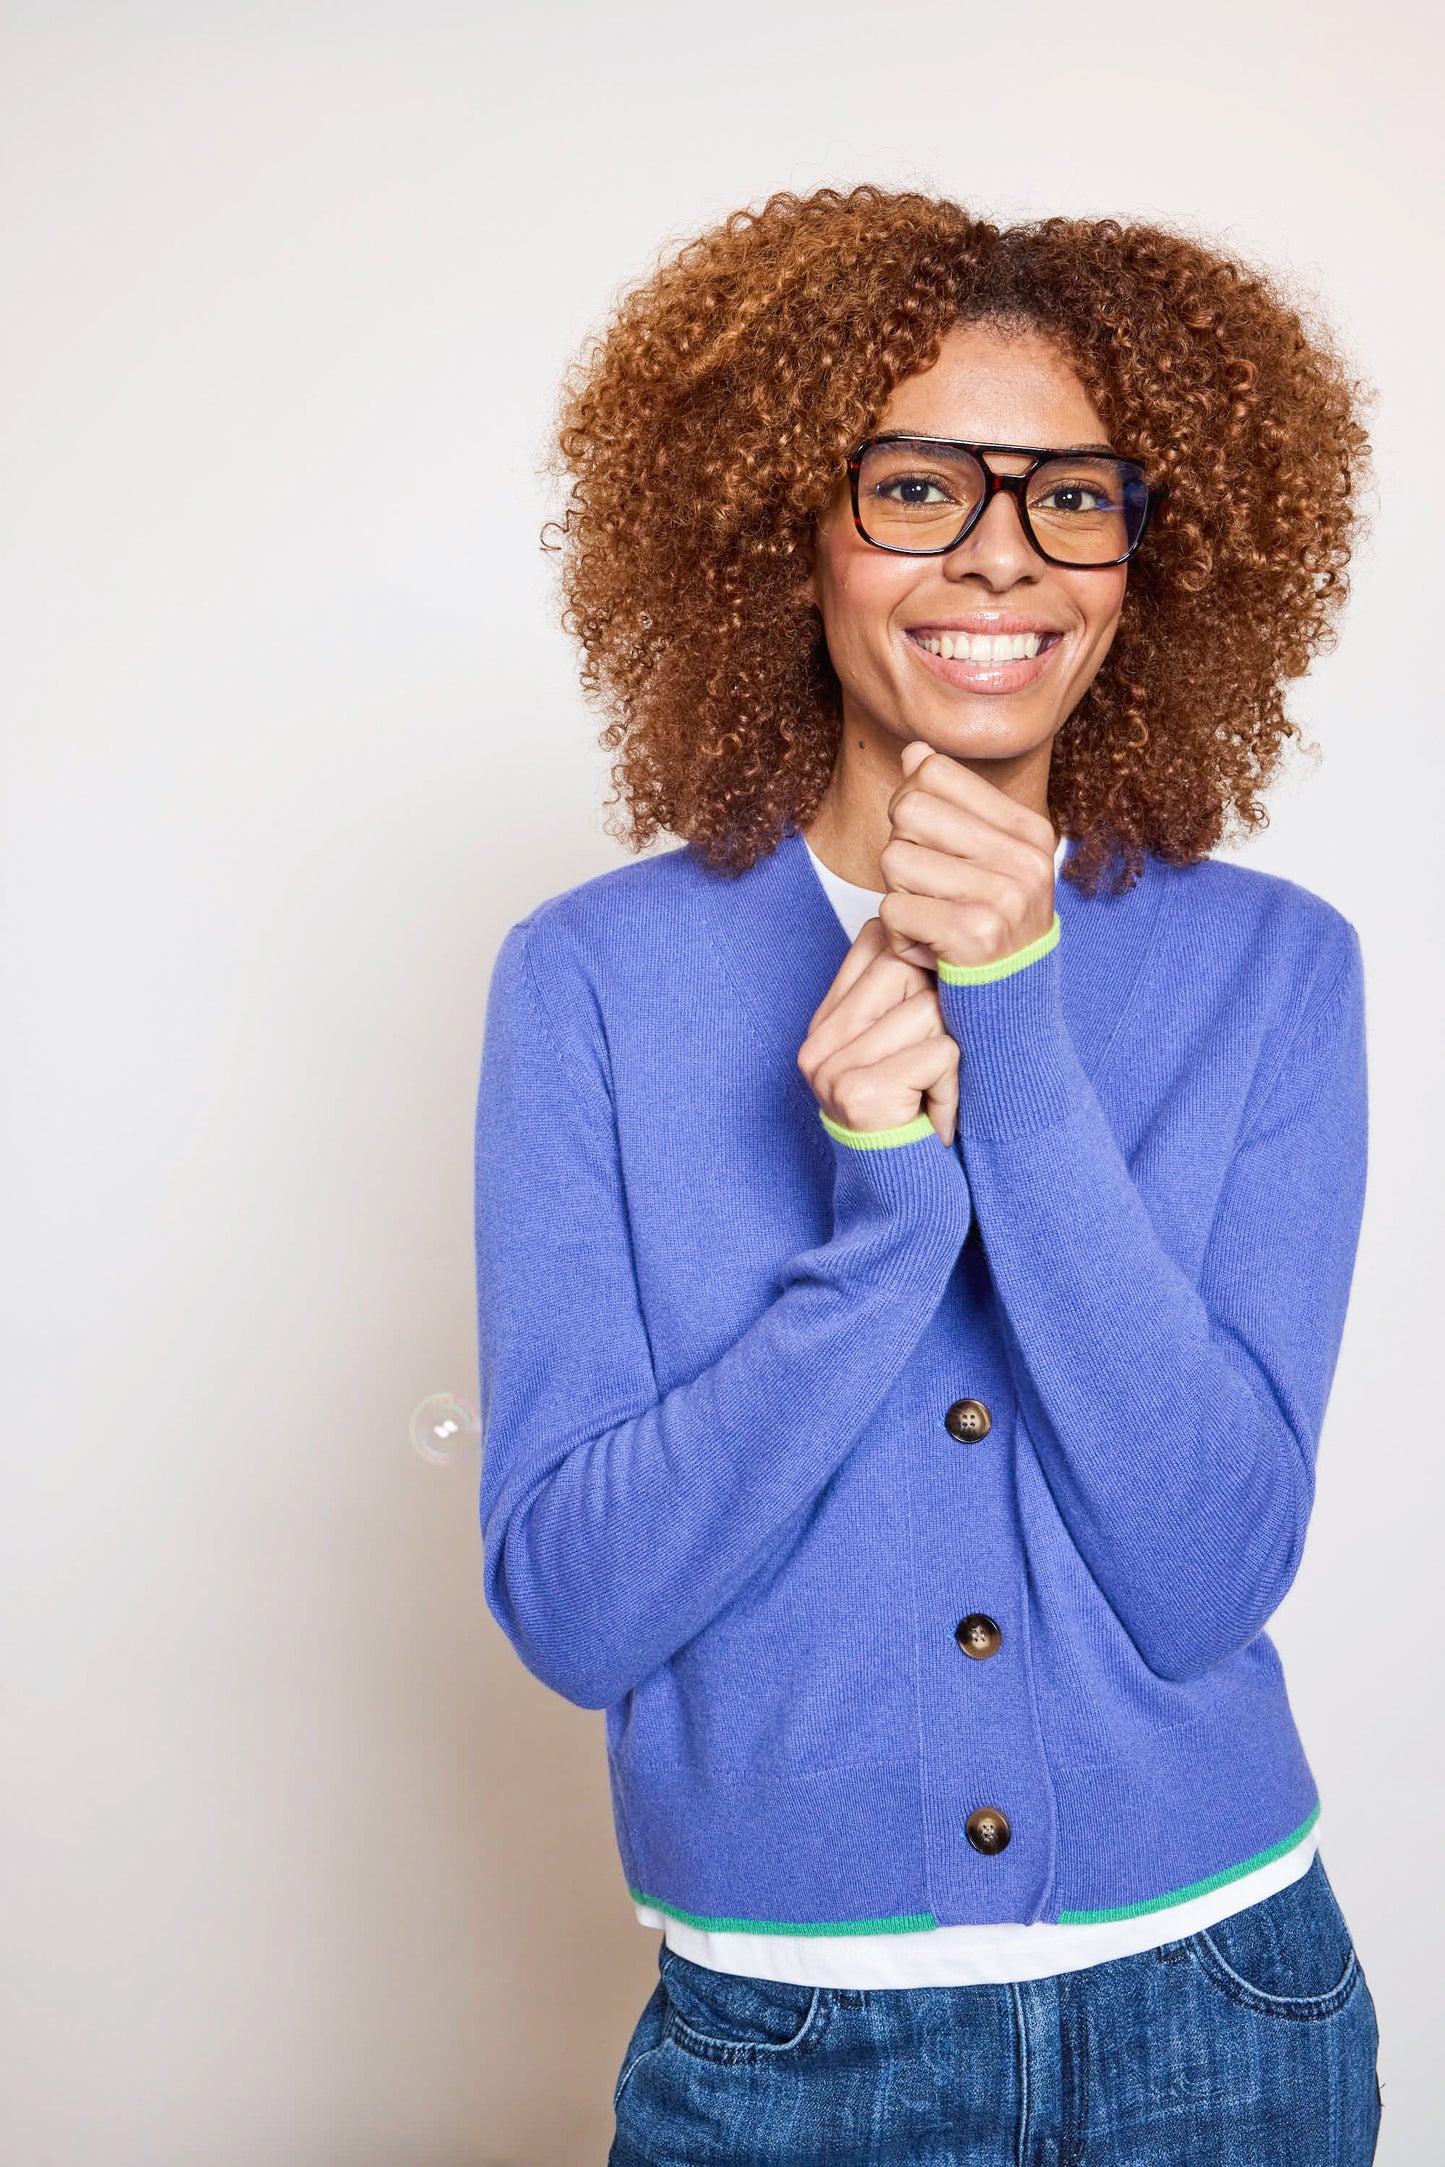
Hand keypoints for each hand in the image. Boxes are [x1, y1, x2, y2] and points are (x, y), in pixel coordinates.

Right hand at [798, 917, 959, 1145]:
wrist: (909, 1206)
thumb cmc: (920, 1122)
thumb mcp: (911, 1047)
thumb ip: (909, 992)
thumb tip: (940, 926)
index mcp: (824, 1025)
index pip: (878, 940)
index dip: (924, 968)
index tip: (932, 1024)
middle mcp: (817, 1044)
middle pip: (906, 968)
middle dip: (943, 1016)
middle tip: (933, 1073)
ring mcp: (831, 1068)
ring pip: (929, 1008)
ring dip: (951, 1059)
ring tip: (931, 1099)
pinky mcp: (858, 1092)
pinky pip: (940, 1052)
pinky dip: (953, 1087)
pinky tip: (934, 1119)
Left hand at [877, 740, 1056, 972]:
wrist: (1015, 1011)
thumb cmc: (992, 933)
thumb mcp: (984, 863)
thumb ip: (951, 806)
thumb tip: (913, 752)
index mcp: (1028, 829)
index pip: (932, 771)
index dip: (911, 808)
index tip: (934, 849)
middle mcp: (1024, 856)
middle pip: (907, 809)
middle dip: (901, 852)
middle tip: (927, 892)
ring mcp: (1004, 895)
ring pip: (893, 861)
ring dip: (897, 898)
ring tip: (930, 923)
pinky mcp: (974, 935)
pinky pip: (892, 912)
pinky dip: (897, 938)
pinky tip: (928, 951)